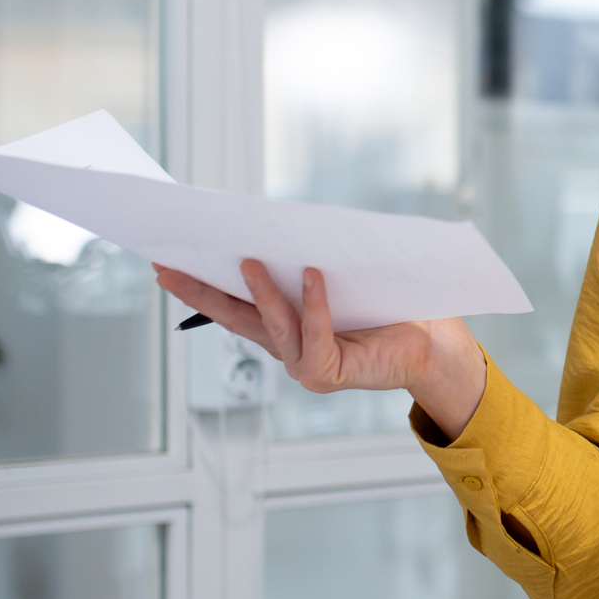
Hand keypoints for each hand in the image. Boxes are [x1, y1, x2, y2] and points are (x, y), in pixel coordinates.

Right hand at [154, 261, 487, 436]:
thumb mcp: (341, 278)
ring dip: (261, 292)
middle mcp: (286, 348)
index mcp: (284, 327)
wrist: (433, 342)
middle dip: (200, 292)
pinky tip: (312, 275)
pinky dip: (314, 305)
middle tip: (168, 267)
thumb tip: (284, 224)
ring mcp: (304, 364)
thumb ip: (309, 261)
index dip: (199, 286)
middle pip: (234, 318)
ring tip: (248, 260)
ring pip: (273, 325)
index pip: (231, 306)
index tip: (165, 263)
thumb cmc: (389, 307)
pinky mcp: (328, 374)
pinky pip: (314, 336)